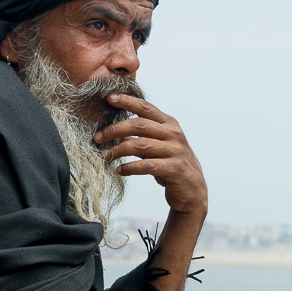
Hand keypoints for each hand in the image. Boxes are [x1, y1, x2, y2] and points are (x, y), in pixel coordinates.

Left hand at [94, 95, 207, 216]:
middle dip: (115, 129)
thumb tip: (117, 134)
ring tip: (105, 156)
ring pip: (140, 145)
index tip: (109, 98)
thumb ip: (142, 138)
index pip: (146, 108)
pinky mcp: (175, 169)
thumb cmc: (172, 166)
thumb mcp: (158, 148)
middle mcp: (174, 134)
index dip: (127, 101)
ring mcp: (176, 151)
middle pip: (139, 125)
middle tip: (97, 137)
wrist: (194, 192)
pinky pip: (147, 165)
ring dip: (119, 150)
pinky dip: (130, 167)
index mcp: (170, 124)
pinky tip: (120, 170)